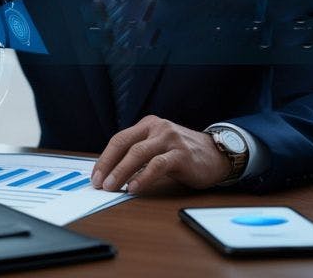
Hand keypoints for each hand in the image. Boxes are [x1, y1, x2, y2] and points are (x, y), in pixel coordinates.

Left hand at [92, 115, 230, 193]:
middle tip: (99, 183)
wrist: (217, 155)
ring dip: (121, 171)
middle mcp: (158, 128)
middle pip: (124, 144)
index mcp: (148, 125)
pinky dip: (143, 177)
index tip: (95, 177)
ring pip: (138, 153)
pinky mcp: (181, 155)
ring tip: (112, 187)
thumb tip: (111, 173)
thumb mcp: (158, 147)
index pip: (119, 140)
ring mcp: (170, 140)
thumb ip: (138, 153)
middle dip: (108, 165)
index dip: (104, 159)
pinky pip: (157, 165)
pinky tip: (134, 188)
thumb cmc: (183, 154)